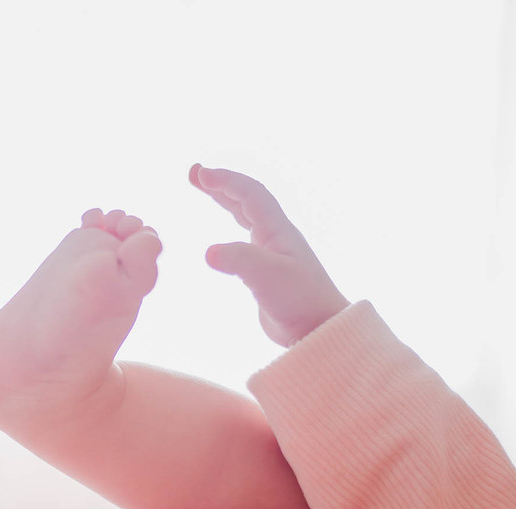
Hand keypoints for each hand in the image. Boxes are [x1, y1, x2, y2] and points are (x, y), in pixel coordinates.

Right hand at [190, 164, 347, 345]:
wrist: (320, 328)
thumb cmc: (299, 301)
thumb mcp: (267, 278)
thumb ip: (239, 261)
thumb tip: (208, 252)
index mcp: (277, 230)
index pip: (250, 193)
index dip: (225, 180)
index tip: (200, 174)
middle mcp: (276, 235)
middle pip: (247, 198)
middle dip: (221, 183)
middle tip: (195, 173)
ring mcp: (273, 252)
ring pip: (247, 215)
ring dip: (225, 200)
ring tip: (205, 189)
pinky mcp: (268, 271)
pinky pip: (246, 238)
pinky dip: (231, 226)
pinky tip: (223, 237)